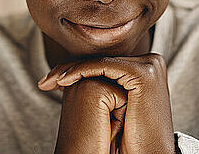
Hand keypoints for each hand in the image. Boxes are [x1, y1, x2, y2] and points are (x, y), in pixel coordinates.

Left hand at [38, 54, 175, 153]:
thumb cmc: (132, 137)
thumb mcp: (117, 105)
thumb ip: (106, 84)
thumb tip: (78, 74)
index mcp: (148, 66)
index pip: (105, 63)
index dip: (77, 70)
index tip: (52, 81)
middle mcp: (152, 61)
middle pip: (102, 62)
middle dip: (71, 69)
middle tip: (46, 80)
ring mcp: (150, 65)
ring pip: (101, 63)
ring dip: (71, 70)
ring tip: (50, 81)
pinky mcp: (143, 72)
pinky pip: (104, 66)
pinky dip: (81, 71)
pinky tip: (63, 81)